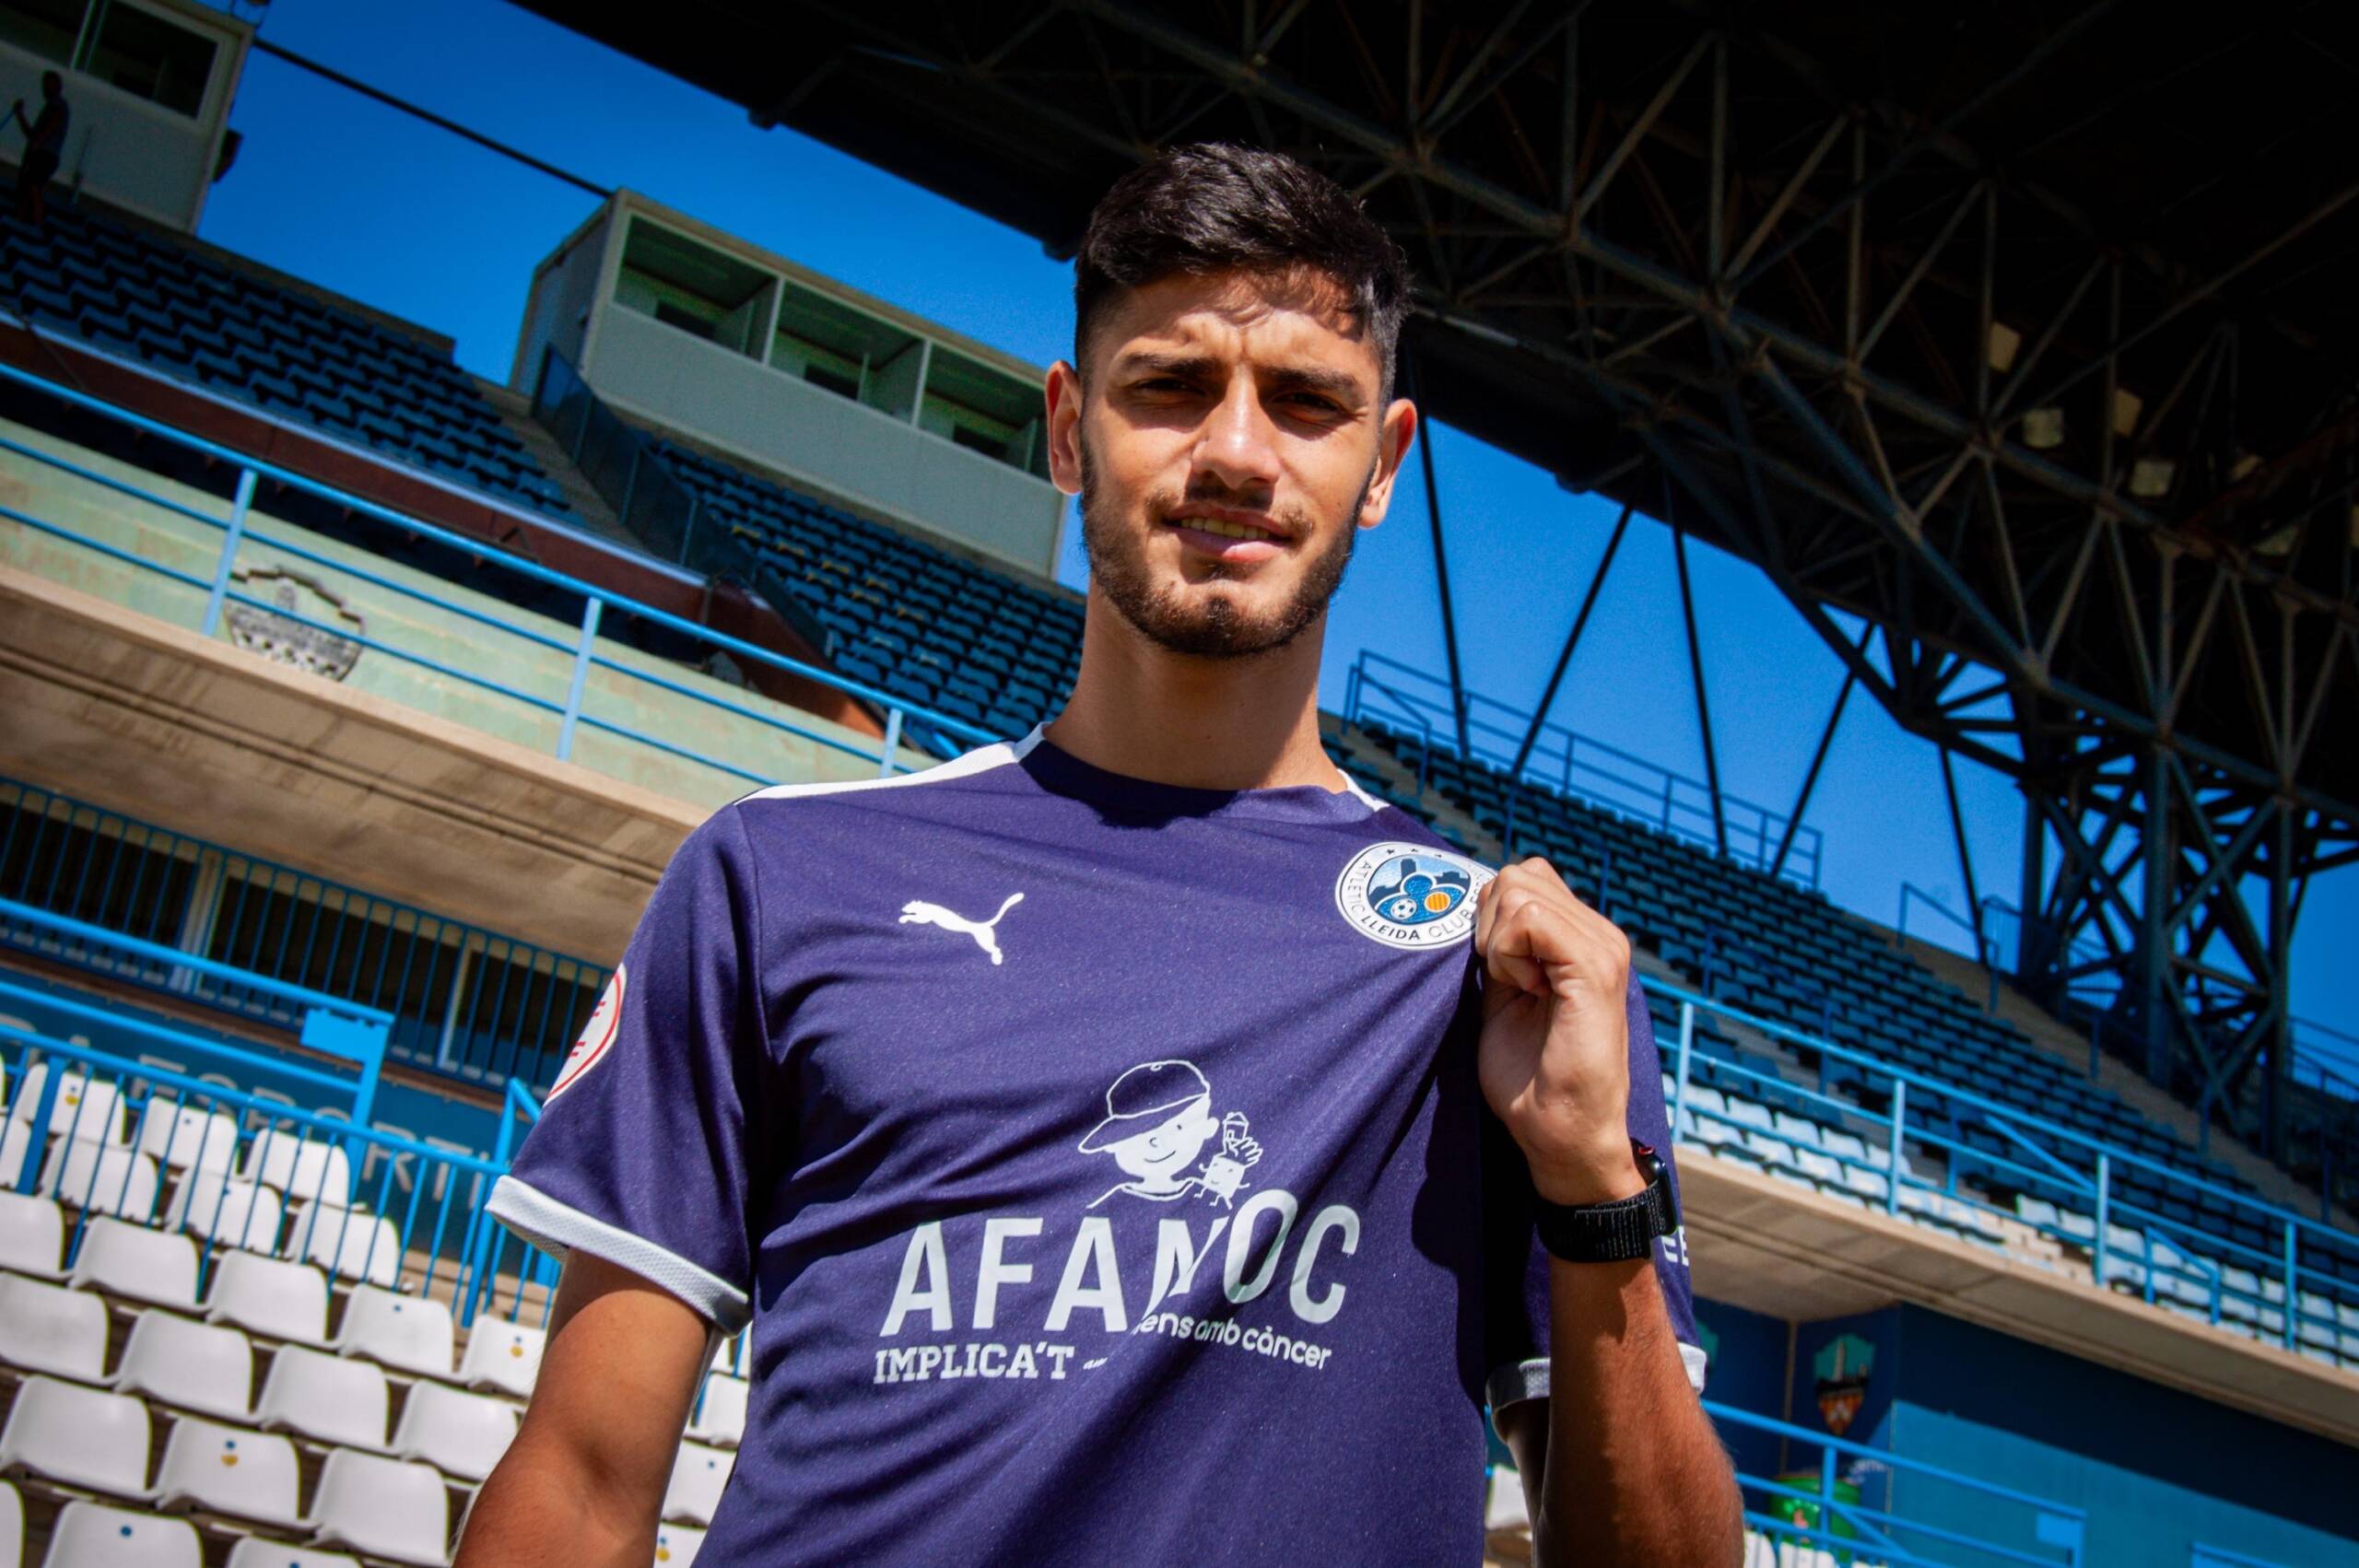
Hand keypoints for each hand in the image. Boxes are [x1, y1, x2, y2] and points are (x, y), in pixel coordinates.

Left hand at [1473, 857, 1644, 1206]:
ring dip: (1498, 943)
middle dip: (1490, 925)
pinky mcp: (1594, 967)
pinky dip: (1507, 955)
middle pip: (1515, 876)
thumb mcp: (1505, 995)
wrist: (1562, 1133)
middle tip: (1509, 983)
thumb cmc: (1529, 1077)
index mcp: (1582, 937)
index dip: (1489, 919)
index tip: (1499, 975)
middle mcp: (1600, 934)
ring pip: (1517, 890)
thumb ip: (1502, 949)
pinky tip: (1526, 992)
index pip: (1521, 878)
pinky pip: (1529, 920)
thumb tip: (1473, 905)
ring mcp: (1602, 947)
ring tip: (1521, 990)